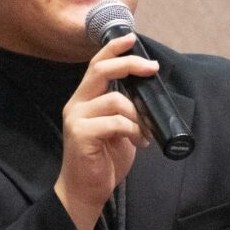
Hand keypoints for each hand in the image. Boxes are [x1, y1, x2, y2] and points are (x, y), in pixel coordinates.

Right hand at [55, 33, 158, 229]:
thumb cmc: (104, 160)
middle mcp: (77, 104)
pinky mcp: (80, 134)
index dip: (114, 49)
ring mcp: (76, 118)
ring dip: (139, 115)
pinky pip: (115, 122)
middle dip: (129, 64)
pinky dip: (133, 130)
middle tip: (153, 68)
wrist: (87, 191)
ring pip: (116, 100)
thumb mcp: (119, 128)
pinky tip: (138, 143)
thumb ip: (127, 110)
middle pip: (101, 70)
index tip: (132, 38)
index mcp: (85, 99)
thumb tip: (149, 94)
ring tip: (146, 133)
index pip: (97, 64)